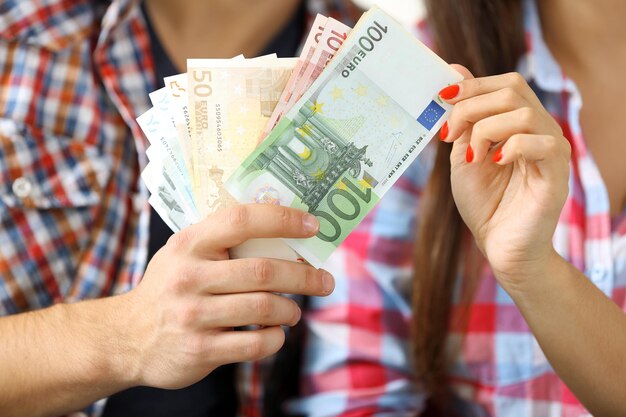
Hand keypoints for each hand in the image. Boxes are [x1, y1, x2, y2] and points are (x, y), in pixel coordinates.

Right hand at [118, 204, 333, 388]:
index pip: (241, 221)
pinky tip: (276, 332)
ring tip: (294, 310)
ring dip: (290, 309)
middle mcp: (190, 277)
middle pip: (263, 270)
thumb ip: (221, 241)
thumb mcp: (183, 253)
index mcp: (189, 244)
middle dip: (304, 275)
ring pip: (264, 308)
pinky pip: (255, 344)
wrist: (126, 338)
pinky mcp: (200, 350)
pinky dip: (275, 338)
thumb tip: (285, 232)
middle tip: (324, 280)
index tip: (313, 225)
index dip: (282, 219)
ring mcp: (193, 316)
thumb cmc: (170, 287)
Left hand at [439, 65, 570, 289]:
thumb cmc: (484, 202)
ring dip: (486, 130)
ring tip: (472, 156)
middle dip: (472, 106)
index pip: (505, 84)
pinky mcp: (557, 173)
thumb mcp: (464, 154)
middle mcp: (540, 130)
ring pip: (523, 113)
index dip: (472, 85)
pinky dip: (510, 148)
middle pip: (512, 90)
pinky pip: (540, 143)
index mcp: (520, 123)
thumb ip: (463, 118)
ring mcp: (552, 150)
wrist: (500, 245)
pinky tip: (494, 163)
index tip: (441, 98)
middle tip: (450, 133)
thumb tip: (454, 70)